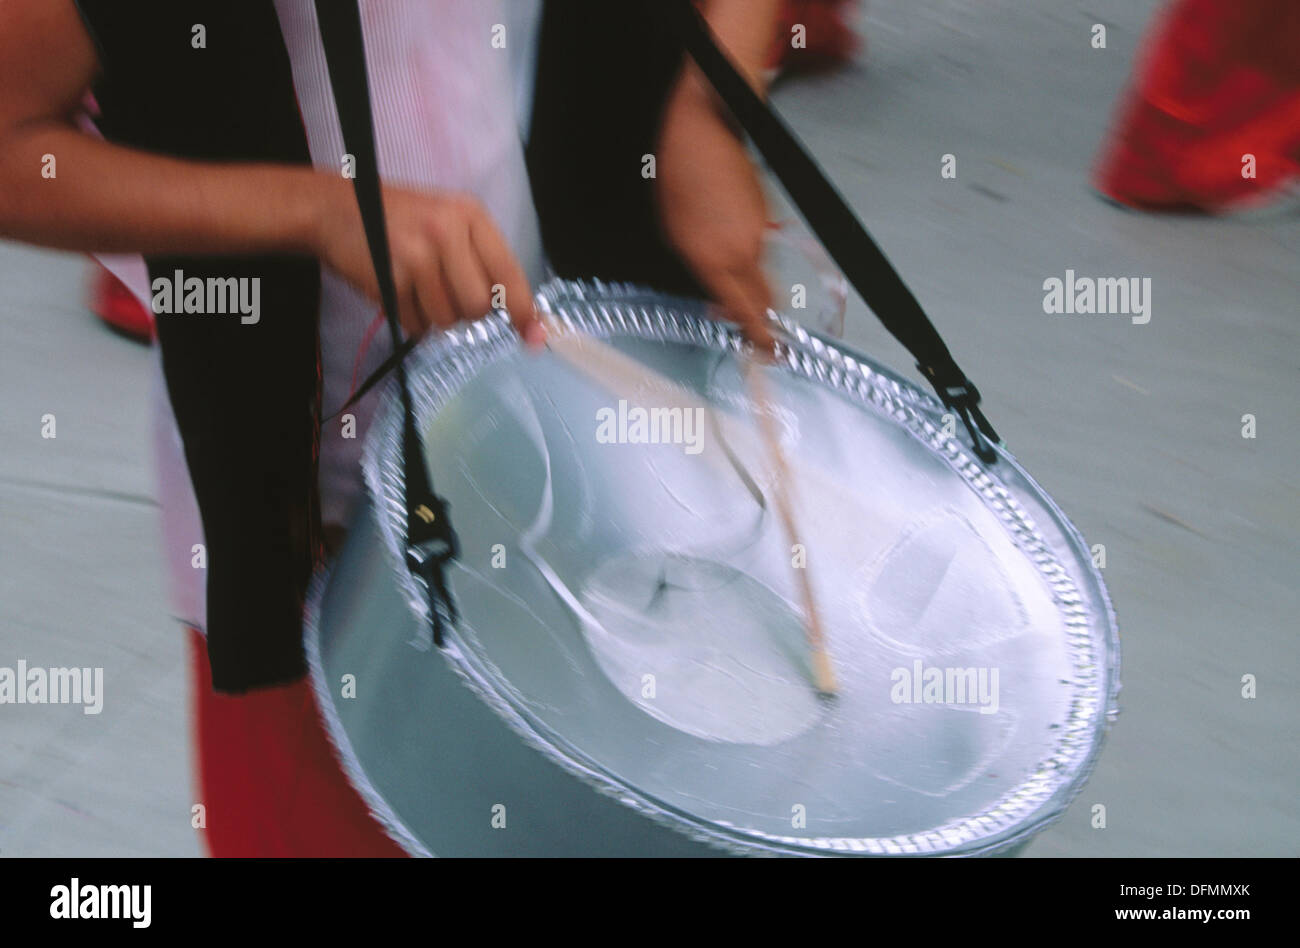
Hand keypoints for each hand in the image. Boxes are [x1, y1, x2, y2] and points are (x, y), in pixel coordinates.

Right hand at [316, 181, 544, 346]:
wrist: (332, 209)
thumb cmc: (396, 221)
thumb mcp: (444, 222)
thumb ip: (480, 259)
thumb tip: (518, 313)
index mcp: (468, 215)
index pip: (508, 272)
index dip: (523, 310)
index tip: (534, 336)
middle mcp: (446, 230)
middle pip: (480, 306)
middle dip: (465, 312)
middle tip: (444, 292)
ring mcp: (417, 254)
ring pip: (449, 319)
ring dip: (434, 316)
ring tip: (416, 287)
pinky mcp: (390, 278)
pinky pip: (417, 323)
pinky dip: (410, 318)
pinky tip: (397, 291)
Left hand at [655, 73, 774, 351]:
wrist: (702, 130)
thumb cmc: (676, 179)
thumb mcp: (675, 236)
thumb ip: (702, 275)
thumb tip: (718, 303)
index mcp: (716, 259)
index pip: (747, 312)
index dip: (759, 337)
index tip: (767, 354)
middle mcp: (745, 249)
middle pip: (766, 301)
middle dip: (761, 319)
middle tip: (754, 332)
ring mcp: (761, 231)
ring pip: (764, 274)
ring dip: (752, 285)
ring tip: (729, 279)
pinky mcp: (768, 215)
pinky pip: (763, 248)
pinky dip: (752, 256)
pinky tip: (731, 244)